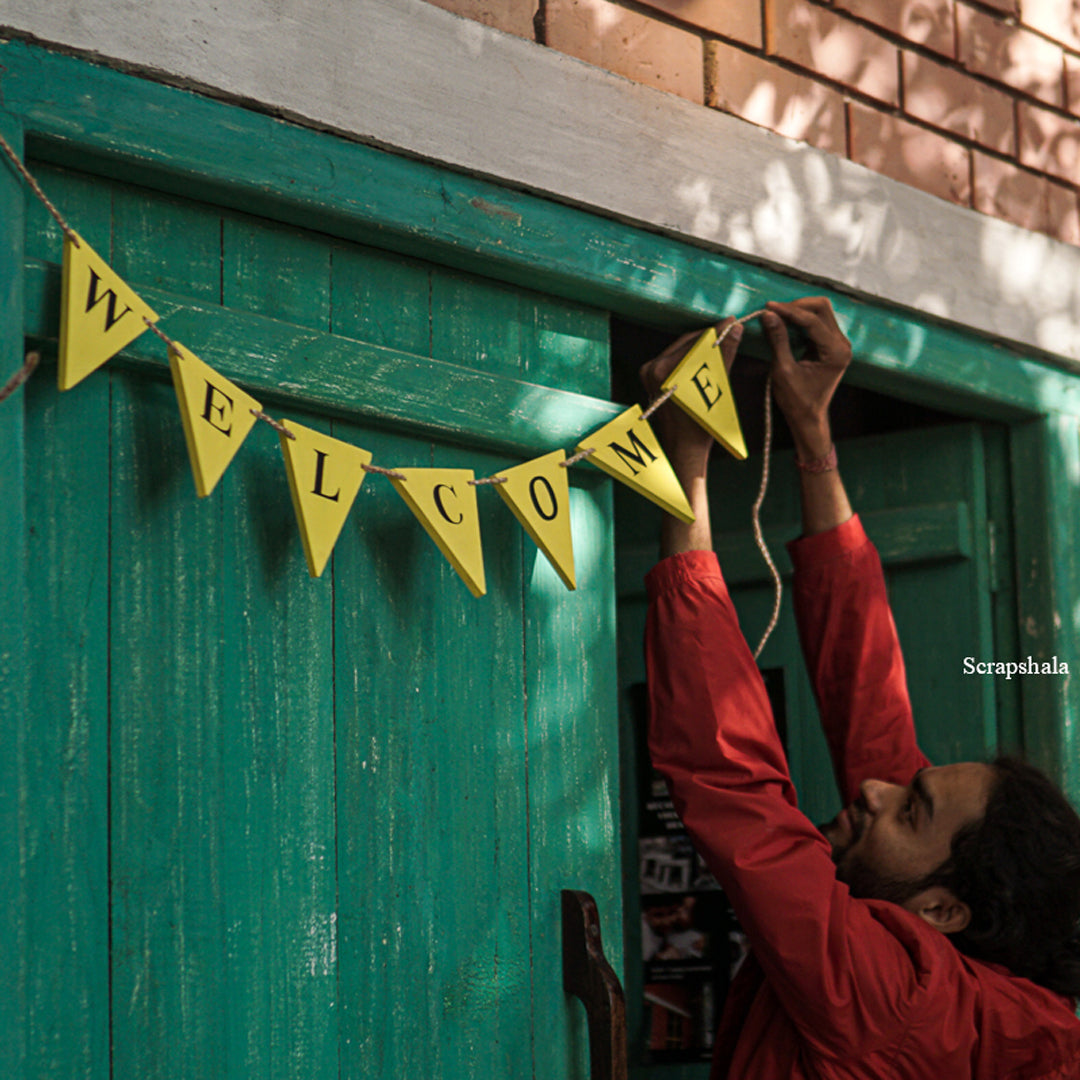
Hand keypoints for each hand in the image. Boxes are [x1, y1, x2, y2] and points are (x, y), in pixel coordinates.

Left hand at [639, 318, 742, 463]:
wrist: (683, 449)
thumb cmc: (701, 425)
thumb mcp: (716, 387)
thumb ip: (723, 355)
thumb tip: (733, 329)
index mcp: (663, 370)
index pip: (695, 341)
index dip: (716, 331)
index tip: (732, 323)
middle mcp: (652, 369)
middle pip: (686, 344)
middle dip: (709, 339)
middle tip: (730, 331)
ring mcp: (649, 374)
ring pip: (681, 351)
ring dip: (701, 347)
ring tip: (722, 343)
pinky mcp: (651, 380)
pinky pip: (674, 361)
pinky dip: (691, 358)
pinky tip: (707, 358)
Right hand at [762, 298, 850, 460]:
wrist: (808, 417)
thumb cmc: (796, 400)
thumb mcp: (783, 370)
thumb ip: (778, 340)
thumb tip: (768, 315)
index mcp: (835, 352)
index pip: (812, 320)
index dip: (789, 311)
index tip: (768, 307)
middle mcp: (842, 344)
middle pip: (822, 308)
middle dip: (796, 305)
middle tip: (773, 310)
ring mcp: (839, 343)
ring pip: (821, 312)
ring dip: (799, 310)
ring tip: (777, 315)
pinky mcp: (831, 344)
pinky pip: (818, 322)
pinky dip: (801, 319)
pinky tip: (785, 322)